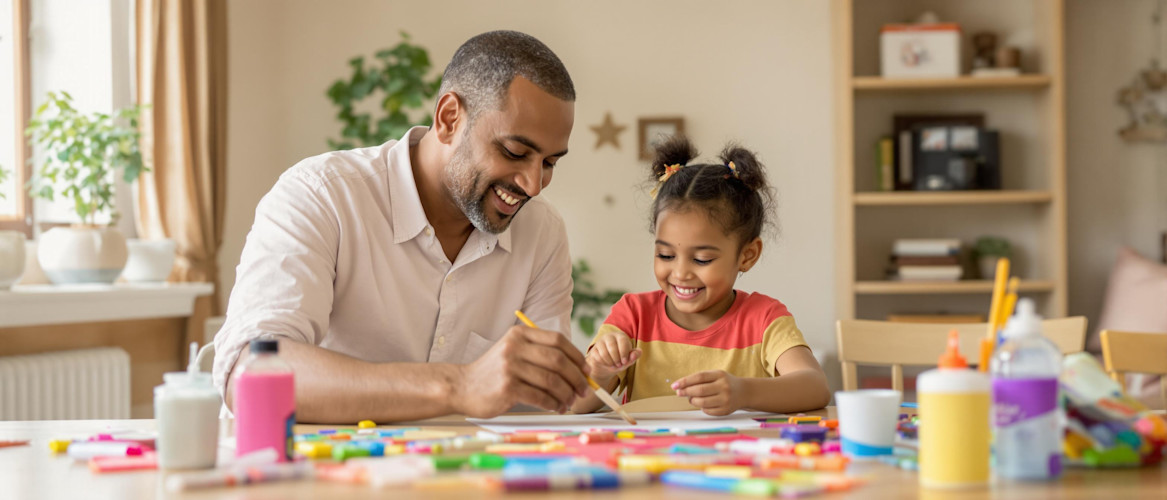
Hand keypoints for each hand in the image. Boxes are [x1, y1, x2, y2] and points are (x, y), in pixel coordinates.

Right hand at [453, 325, 589, 417]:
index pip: (557, 340)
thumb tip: (579, 370)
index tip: (586, 371)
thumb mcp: (513, 351)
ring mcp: (510, 367)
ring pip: (552, 381)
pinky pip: (541, 397)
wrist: (462, 386)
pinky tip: (556, 407)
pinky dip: (553, 404)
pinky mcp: (507, 388)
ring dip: (566, 394)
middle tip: (583, 390)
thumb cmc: (494, 372)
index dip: (576, 356)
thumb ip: (541, 354)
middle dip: (576, 378)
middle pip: (558, 360)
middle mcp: (515, 347)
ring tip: (569, 402)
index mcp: (520, 334)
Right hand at [586, 330, 640, 381]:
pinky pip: (599, 357)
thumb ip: (634, 356)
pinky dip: (604, 363)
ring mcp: (600, 342)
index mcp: (620, 336)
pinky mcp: (594, 350)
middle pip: (612, 347)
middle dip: (617, 359)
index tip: (625, 362)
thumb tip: (639, 352)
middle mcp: (609, 336)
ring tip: (614, 365)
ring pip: (605, 352)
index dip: (624, 353)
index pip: (622, 341)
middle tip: (619, 365)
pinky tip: (607, 364)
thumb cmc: (619, 360)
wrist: (606, 366)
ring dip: (611, 362)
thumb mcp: (628, 359)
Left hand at [672, 370, 742, 415]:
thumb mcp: (715, 375)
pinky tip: (703, 404)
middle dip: (686, 392)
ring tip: (692, 399)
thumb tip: (680, 387)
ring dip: (693, 401)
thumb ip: (700, 379)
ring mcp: (726, 399)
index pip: (699, 377)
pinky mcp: (726, 410)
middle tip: (679, 393)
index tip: (674, 385)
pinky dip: (702, 408)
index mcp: (720, 375)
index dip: (685, 381)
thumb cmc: (724, 383)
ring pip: (702, 402)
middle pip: (699, 390)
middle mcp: (724, 387)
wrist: (744, 392)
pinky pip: (707, 411)